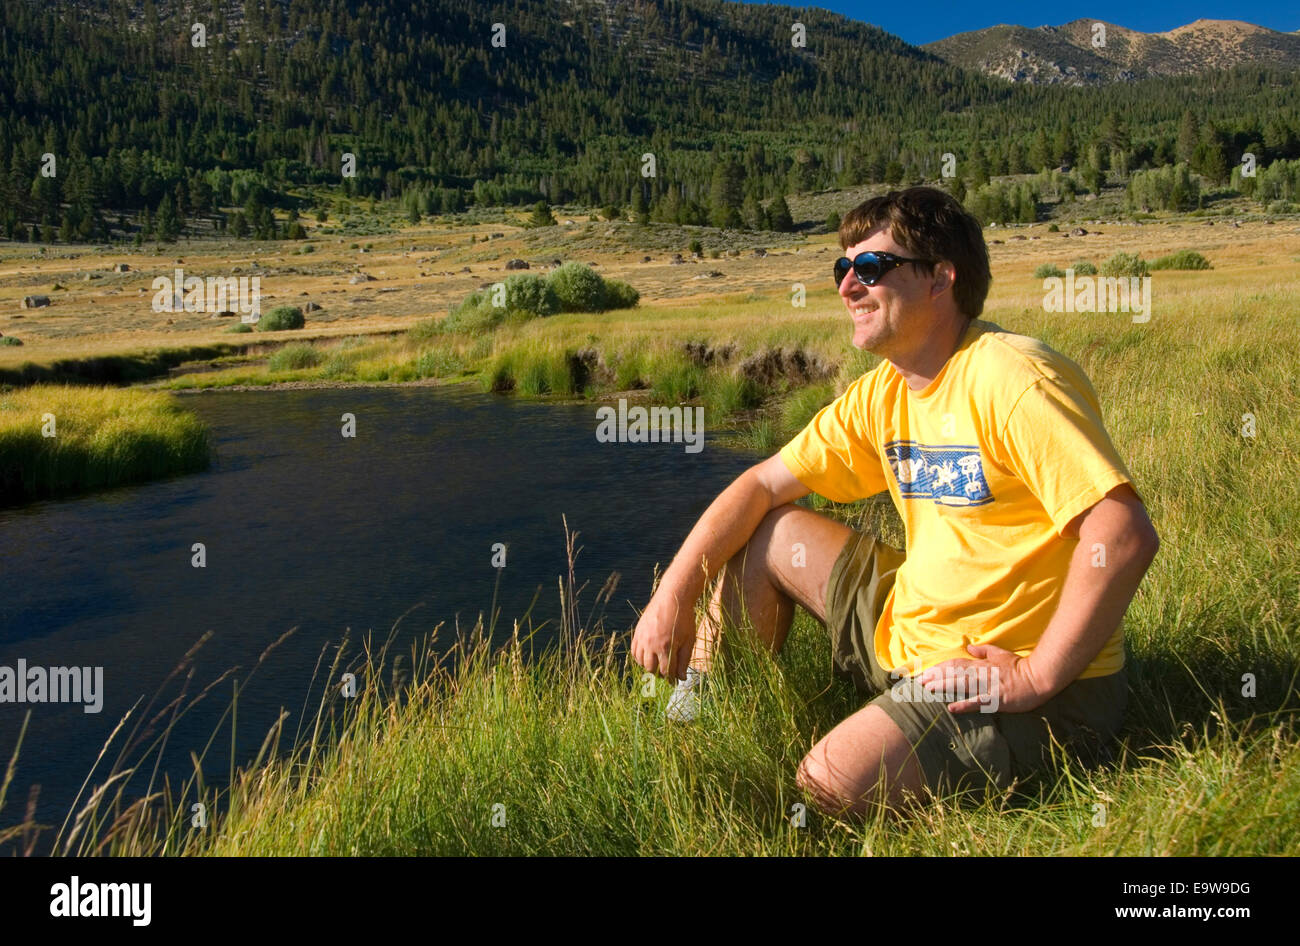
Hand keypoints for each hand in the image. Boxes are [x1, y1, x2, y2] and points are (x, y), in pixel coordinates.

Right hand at [631, 591, 696, 682]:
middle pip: (652, 669)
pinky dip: (640, 657)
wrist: (672, 598)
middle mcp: (652, 644)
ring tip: (658, 663)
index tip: (674, 681)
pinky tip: (647, 657)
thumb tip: (681, 678)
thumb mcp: (689, 640)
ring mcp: (643, 638)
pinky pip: (634, 651)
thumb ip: (684, 660)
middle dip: (660, 673)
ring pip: (641, 662)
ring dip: (649, 666)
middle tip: (667, 672)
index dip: (671, 678)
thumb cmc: (684, 619)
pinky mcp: (638, 632)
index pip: (666, 672)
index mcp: (666, 647)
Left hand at [918, 643, 1052, 714]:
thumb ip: (983, 651)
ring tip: (929, 691)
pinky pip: (978, 702)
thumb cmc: (1019, 667)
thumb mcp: (1000, 654)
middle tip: (920, 683)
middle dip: (936, 678)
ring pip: (962, 686)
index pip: (955, 664)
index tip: (925, 673)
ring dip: (945, 687)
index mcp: (981, 664)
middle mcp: (982, 674)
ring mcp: (989, 687)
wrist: (1039, 677)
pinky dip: (964, 705)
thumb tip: (968, 647)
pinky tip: (951, 708)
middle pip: (955, 674)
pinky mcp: (997, 699)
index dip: (939, 669)